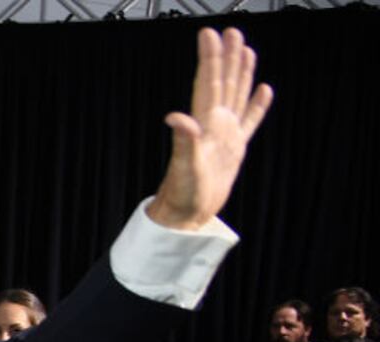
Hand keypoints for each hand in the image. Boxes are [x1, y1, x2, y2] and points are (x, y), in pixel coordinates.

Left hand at [148, 28, 272, 229]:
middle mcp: (214, 125)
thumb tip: (174, 116)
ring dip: (241, 73)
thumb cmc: (181, 193)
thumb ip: (183, 140)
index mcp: (204, 124)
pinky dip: (257, 105)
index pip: (207, 83)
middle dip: (227, 57)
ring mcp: (225, 135)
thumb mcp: (184, 166)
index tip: (209, 34)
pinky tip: (264, 90)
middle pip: (223, 82)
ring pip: (236, 96)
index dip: (210, 58)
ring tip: (246, 50)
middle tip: (231, 31)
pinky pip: (250, 121)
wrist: (186, 215)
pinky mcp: (234, 148)